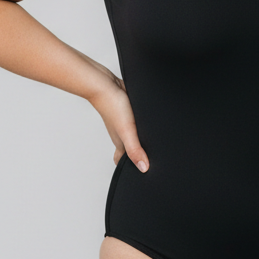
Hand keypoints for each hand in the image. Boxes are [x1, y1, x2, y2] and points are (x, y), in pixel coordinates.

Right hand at [81, 56, 148, 171]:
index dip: (129, 168)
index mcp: (120, 141)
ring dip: (141, 139)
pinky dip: (141, 125)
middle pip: (129, 147)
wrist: (104, 83)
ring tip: (154, 143)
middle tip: (152, 160)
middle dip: (139, 154)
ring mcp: (124, 121)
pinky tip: (151, 121)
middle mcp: (121, 133)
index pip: (122, 160)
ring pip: (133, 134)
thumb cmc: (112, 106)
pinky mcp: (128, 109)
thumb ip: (135, 149)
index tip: (138, 175)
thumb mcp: (127, 131)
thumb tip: (144, 169)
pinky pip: (135, 120)